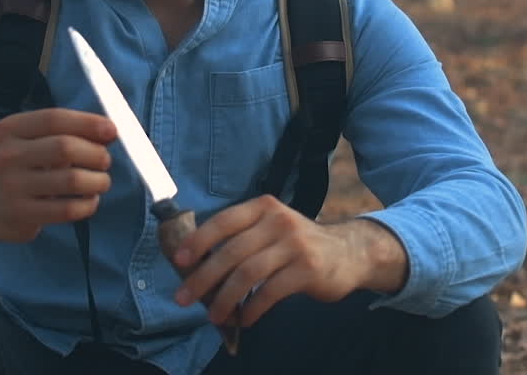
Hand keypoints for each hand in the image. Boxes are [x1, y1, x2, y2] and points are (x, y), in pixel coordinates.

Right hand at [0, 108, 115, 258]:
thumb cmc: (19, 164)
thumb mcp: (28, 139)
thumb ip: (64, 131)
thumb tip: (109, 131)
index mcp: (11, 129)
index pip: (54, 119)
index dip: (88, 123)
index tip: (112, 130)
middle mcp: (8, 155)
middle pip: (64, 148)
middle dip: (96, 153)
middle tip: (105, 160)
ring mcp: (13, 187)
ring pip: (71, 180)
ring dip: (98, 180)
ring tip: (101, 181)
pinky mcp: (22, 215)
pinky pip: (68, 209)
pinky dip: (89, 204)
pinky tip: (89, 200)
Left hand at [169, 195, 378, 327]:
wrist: (348, 253)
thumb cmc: (298, 245)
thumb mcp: (271, 229)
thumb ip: (241, 239)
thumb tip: (197, 266)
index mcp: (263, 207)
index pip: (223, 221)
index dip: (198, 241)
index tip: (179, 261)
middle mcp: (279, 221)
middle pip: (231, 251)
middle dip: (203, 277)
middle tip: (184, 298)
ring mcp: (295, 244)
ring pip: (248, 273)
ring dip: (225, 298)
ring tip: (214, 316)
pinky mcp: (308, 269)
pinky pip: (271, 291)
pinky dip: (252, 308)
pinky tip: (244, 320)